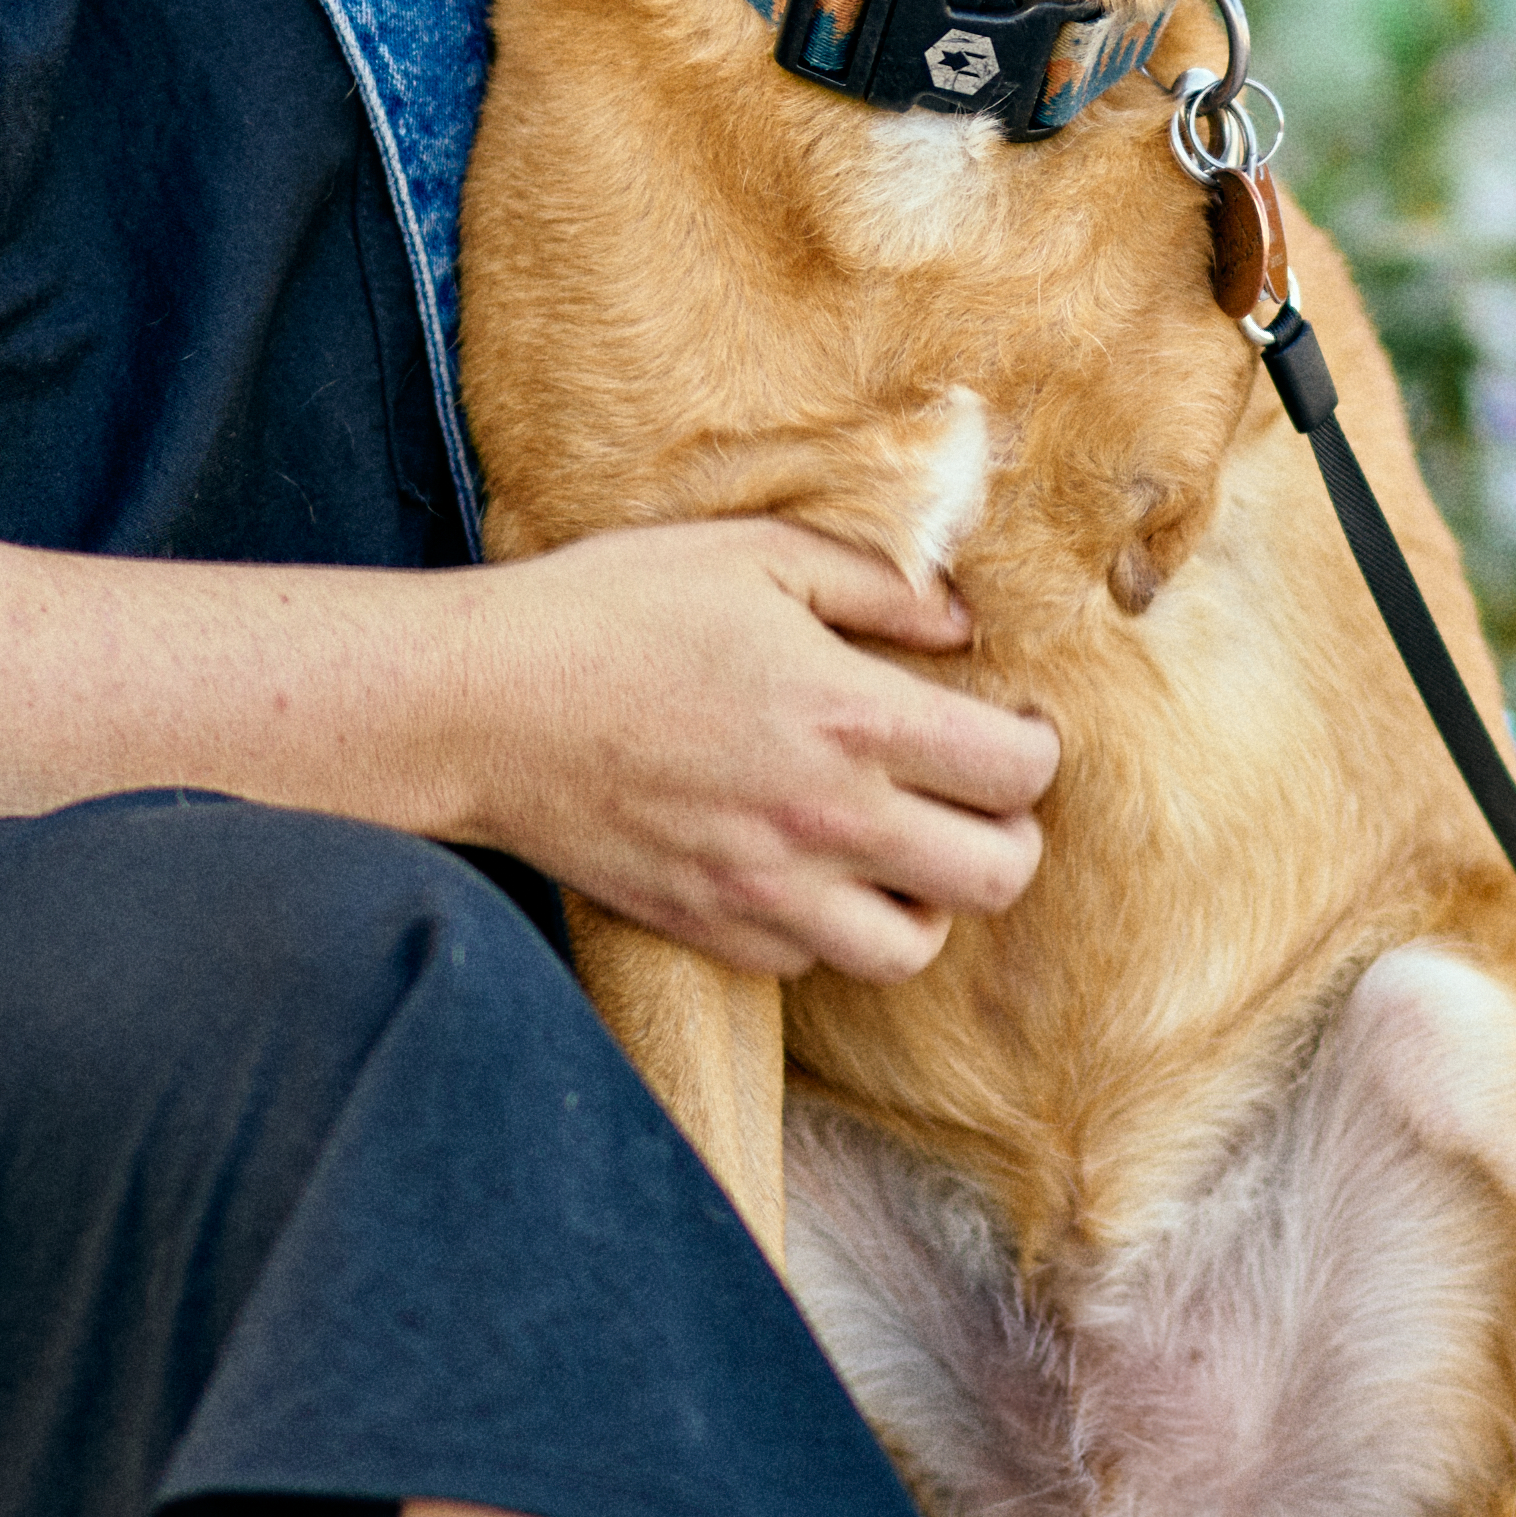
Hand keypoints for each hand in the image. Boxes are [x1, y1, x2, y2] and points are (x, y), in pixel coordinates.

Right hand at [420, 520, 1061, 980]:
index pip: (1018, 772)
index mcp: (852, 718)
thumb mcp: (753, 553)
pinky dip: (829, 926)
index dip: (1037, 748)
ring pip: (912, 949)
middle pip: (997, 878)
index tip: (1011, 723)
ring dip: (926, 900)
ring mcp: (766, 890)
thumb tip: (961, 625)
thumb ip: (878, 584)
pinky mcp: (708, 929)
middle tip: (974, 794)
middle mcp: (824, 820)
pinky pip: (811, 963)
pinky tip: (806, 866)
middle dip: (1010, 835)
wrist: (477, 706)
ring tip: (899, 846)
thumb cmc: (612, 610)